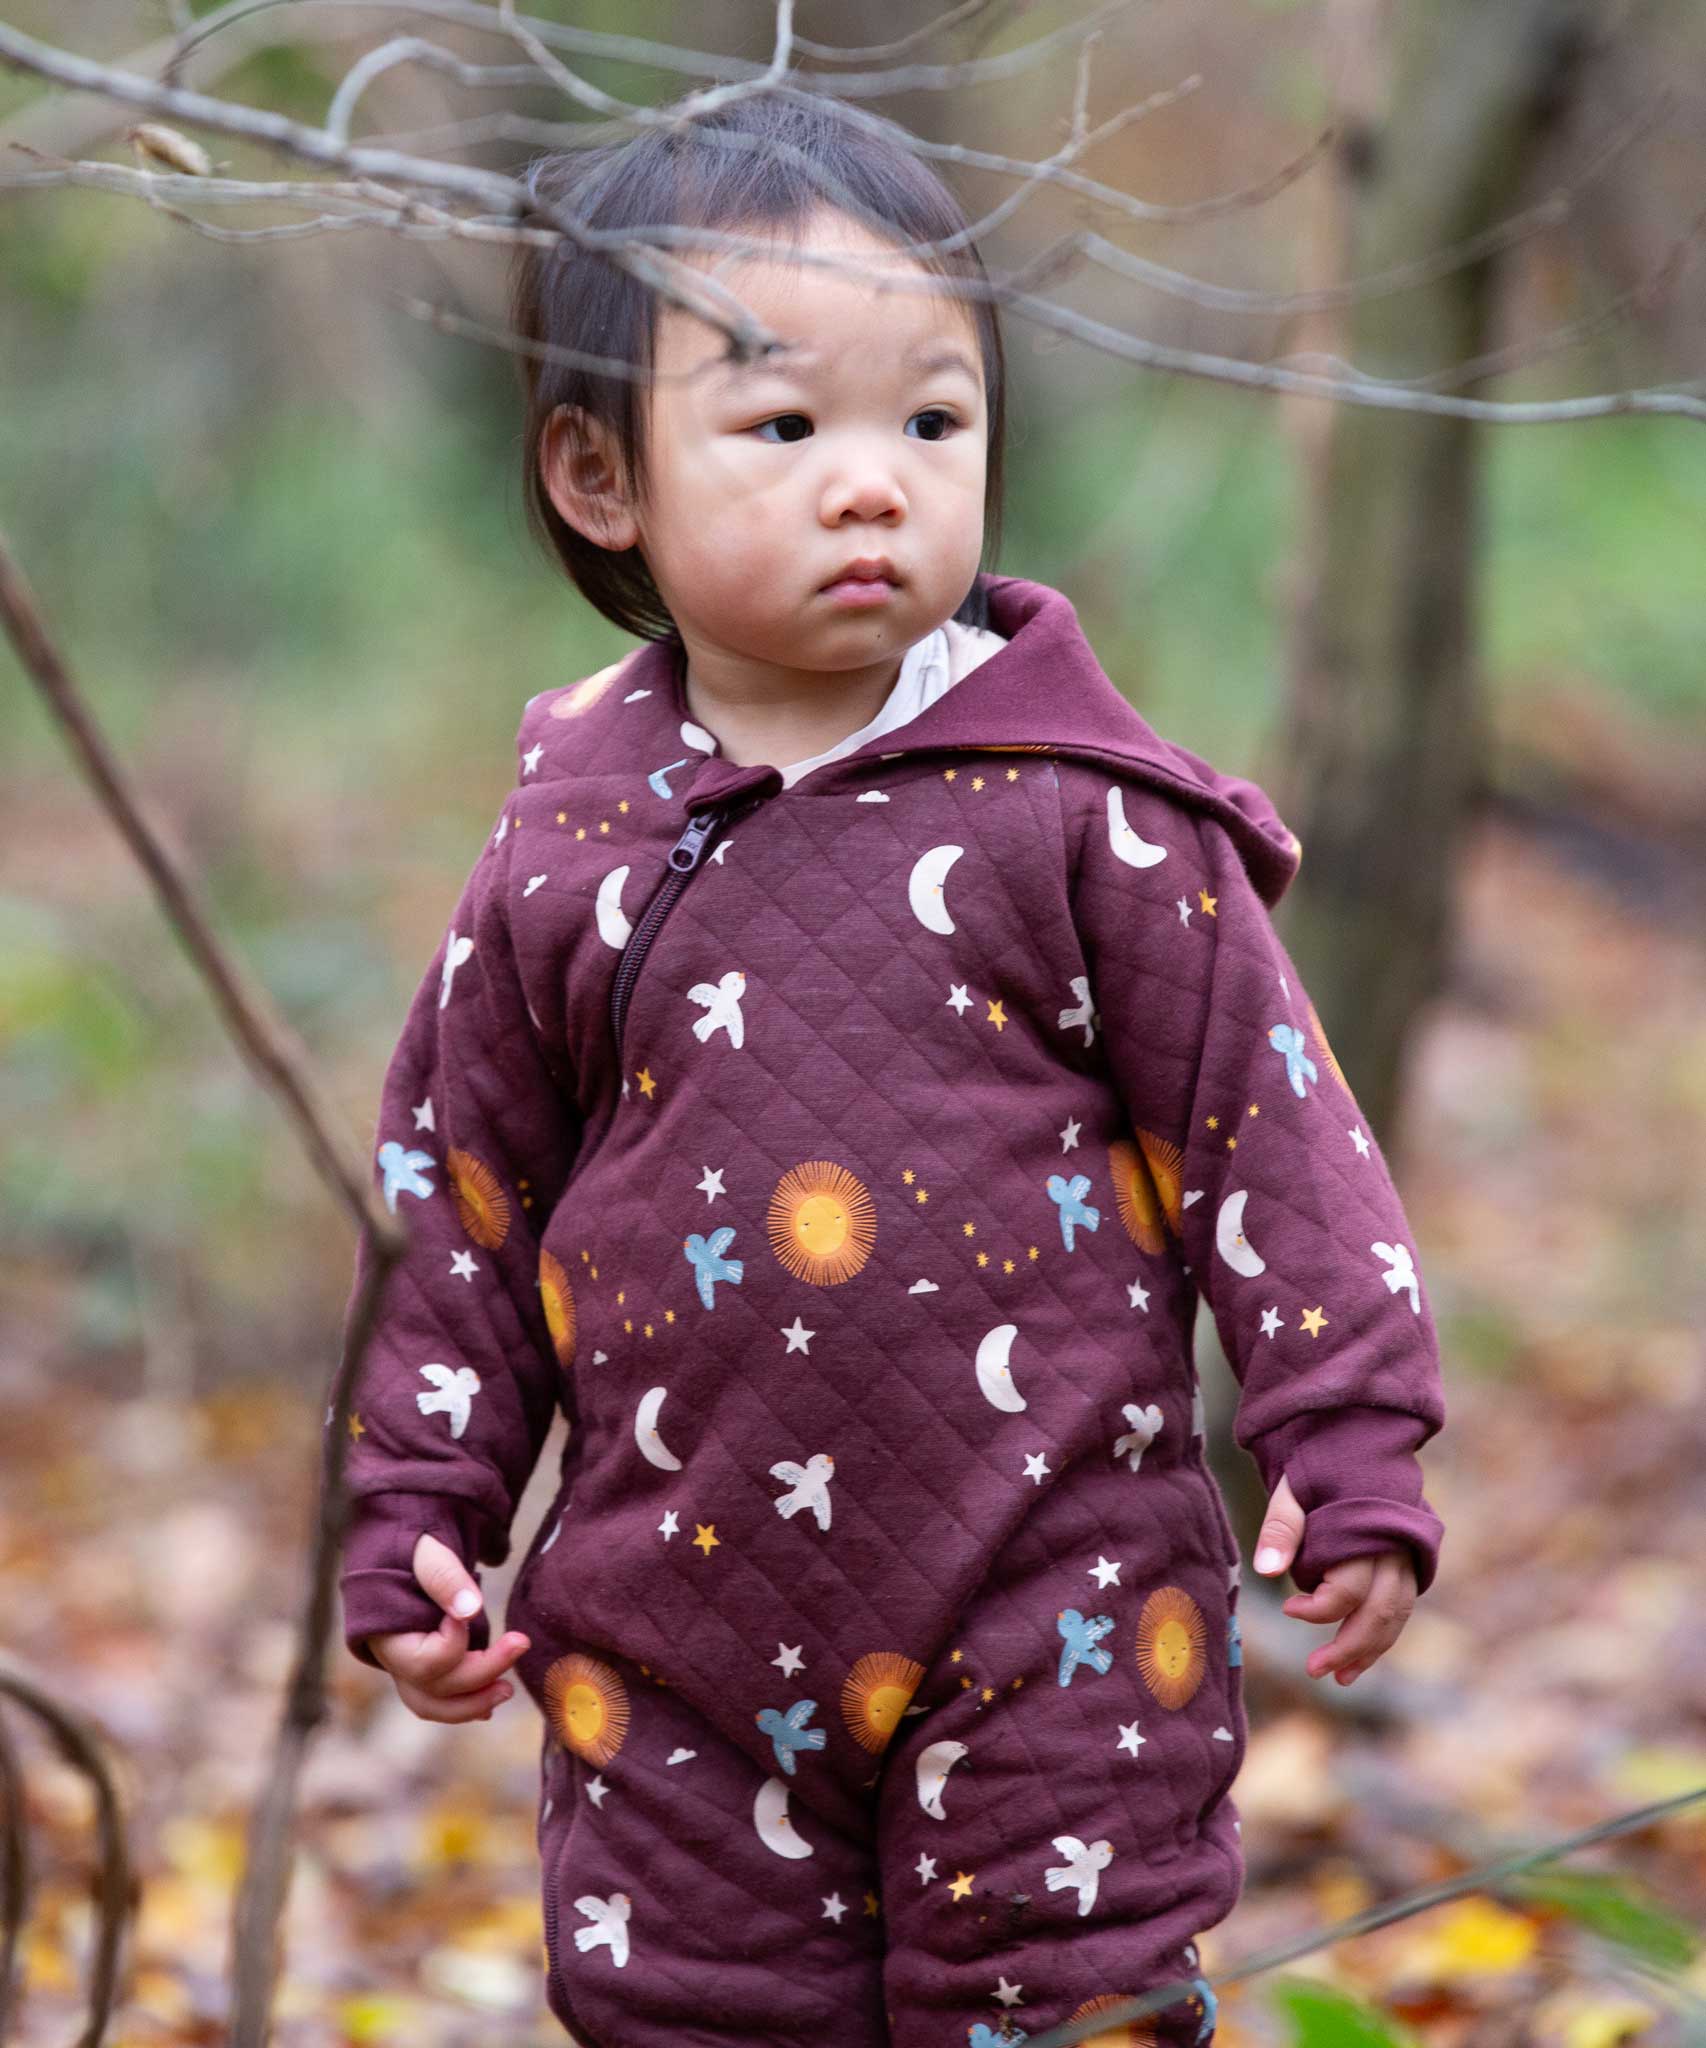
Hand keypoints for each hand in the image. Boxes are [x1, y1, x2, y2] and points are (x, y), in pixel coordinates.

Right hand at [363, 1531, 531, 1721]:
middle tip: (520, 1643)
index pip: (422, 1661)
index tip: (471, 1611)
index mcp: (385, 1632)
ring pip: (434, 1704)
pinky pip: (443, 1697)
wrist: (407, 1547)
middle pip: (433, 1689)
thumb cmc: (414, 1546)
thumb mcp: (427, 1551)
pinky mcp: (428, 1666)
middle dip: (478, 1675)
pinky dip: (469, 1700)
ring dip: (474, 1702)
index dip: (453, 1643)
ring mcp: (409, 1667)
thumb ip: (444, 1576)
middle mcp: (394, 1658)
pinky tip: (496, 1694)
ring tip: (508, 1689)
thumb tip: (470, 1610)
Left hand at [1251, 1472, 1416, 1684]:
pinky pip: (1401, 1609)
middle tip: (1315, 1671)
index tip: (1288, 1609)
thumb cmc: (1318, 1469)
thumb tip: (1265, 1571)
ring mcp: (1405, 1558)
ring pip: (1396, 1616)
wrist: (1355, 1444)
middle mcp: (1392, 1549)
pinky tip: (1360, 1658)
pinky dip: (1383, 1636)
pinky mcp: (1410, 1564)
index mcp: (1362, 1532)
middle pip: (1379, 1612)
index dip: (1317, 1608)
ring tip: (1341, 1678)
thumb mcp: (1291, 1489)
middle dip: (1348, 1648)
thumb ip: (1281, 1528)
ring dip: (1370, 1651)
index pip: (1347, 1589)